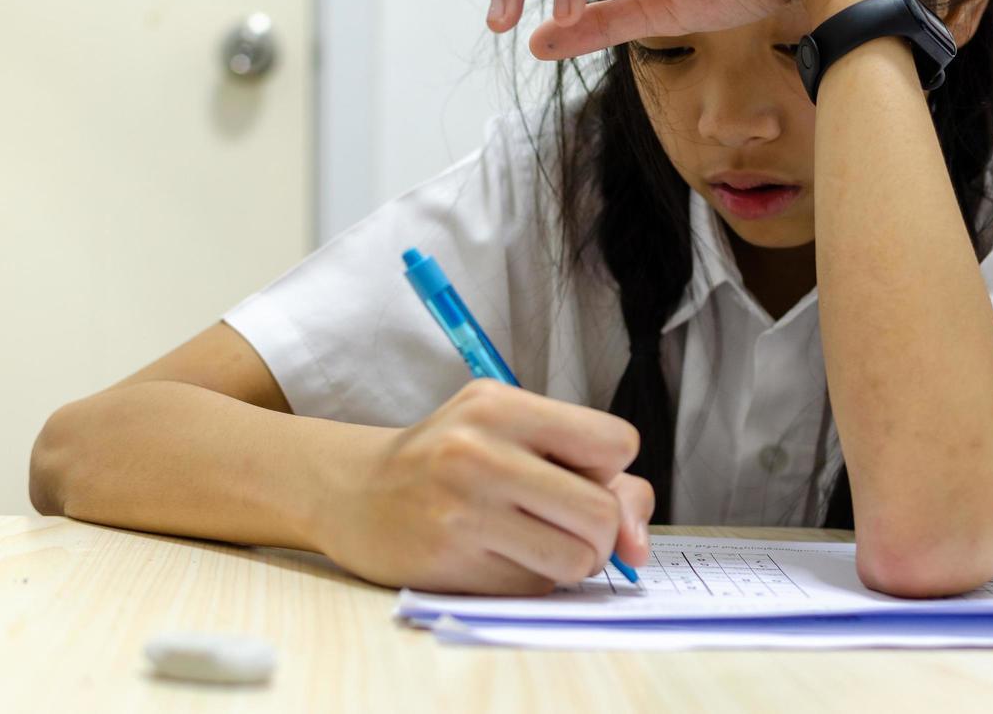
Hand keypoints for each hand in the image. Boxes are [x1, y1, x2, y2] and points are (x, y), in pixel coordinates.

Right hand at [312, 380, 654, 594]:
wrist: (354, 492)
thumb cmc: (448, 457)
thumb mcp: (511, 429)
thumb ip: (589, 469)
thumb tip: (637, 542)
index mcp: (501, 405)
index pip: (616, 443)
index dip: (609, 467)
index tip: (578, 471)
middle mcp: (480, 453)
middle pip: (601, 512)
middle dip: (599, 528)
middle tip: (564, 520)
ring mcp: (462, 512)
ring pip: (576, 559)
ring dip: (570, 560)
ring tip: (533, 538)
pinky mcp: (451, 564)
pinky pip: (535, 588)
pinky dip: (532, 579)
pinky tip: (497, 555)